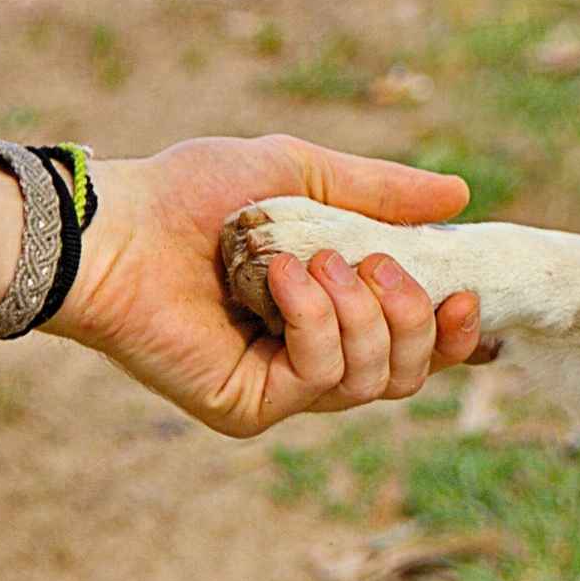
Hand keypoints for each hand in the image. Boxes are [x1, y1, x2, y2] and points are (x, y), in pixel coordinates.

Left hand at [49, 135, 481, 436]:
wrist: (112, 227)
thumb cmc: (194, 194)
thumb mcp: (303, 172)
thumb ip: (381, 190)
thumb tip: (462, 196)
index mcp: (334, 312)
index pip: (417, 349)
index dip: (454, 334)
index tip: (466, 294)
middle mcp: (314, 357)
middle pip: (409, 374)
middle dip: (414, 317)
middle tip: (376, 264)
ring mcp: (283, 388)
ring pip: (374, 381)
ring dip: (361, 313)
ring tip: (318, 261)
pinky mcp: (250, 408)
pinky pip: (323, 379)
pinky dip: (316, 321)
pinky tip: (283, 280)